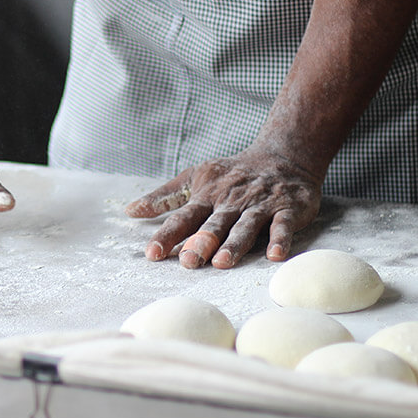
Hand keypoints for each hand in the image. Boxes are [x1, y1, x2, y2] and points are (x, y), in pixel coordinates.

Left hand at [124, 148, 321, 268]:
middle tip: (188, 261)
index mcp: (208, 195)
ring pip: (245, 226)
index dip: (167, 234)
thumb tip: (130, 211)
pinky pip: (283, 225)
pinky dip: (279, 239)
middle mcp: (232, 201)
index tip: (152, 253)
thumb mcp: (195, 177)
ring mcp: (260, 205)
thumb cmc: (233, 173)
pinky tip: (274, 255)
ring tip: (223, 262)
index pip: (184, 217)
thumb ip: (165, 197)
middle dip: (201, 242)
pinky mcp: (288, 208)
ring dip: (234, 243)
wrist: (284, 155)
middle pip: (214, 224)